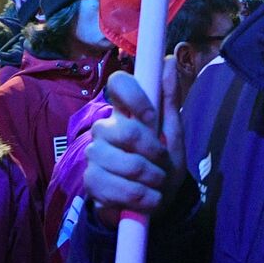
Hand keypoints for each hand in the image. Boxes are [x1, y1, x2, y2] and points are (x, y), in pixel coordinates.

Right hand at [83, 59, 186, 226]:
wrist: (155, 204)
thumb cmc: (162, 162)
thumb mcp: (172, 131)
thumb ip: (169, 97)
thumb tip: (169, 59)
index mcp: (125, 112)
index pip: (118, 84)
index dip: (136, 97)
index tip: (153, 118)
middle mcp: (105, 129)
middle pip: (125, 131)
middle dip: (154, 152)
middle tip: (163, 165)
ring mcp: (95, 154)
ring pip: (124, 163)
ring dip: (150, 178)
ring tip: (157, 185)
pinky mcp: (91, 181)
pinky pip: (116, 187)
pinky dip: (139, 197)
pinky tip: (147, 199)